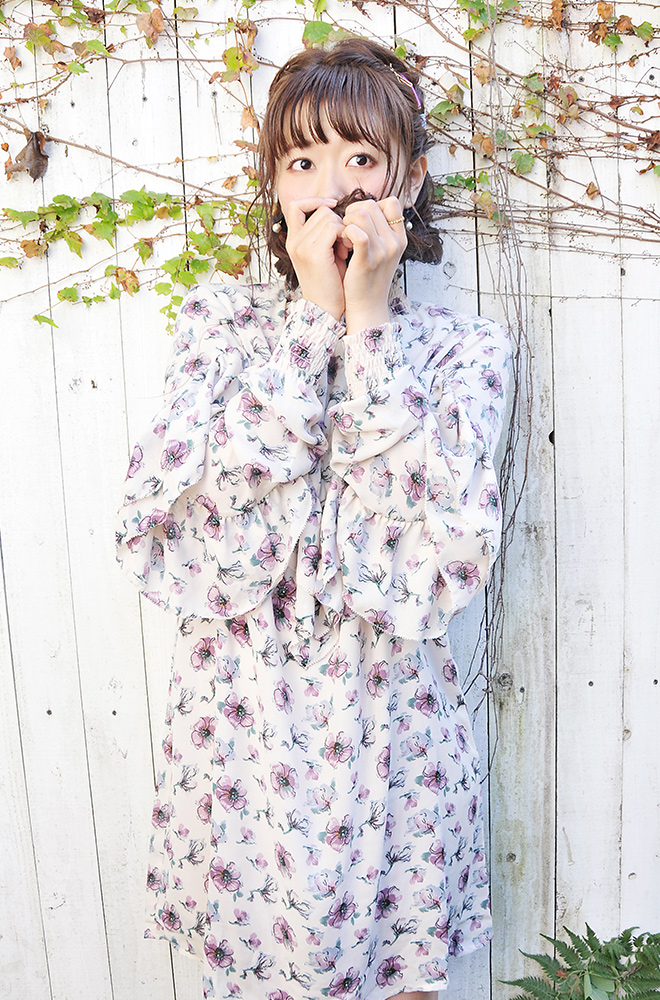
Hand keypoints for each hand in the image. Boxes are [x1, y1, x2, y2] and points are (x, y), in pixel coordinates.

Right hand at [283, 198, 345, 320]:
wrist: (325, 310)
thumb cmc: (330, 284)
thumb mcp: (324, 254)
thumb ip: (325, 234)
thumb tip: (338, 212)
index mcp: (293, 240)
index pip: (297, 205)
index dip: (315, 201)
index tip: (333, 208)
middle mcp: (294, 241)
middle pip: (320, 210)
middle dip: (338, 222)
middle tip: (344, 244)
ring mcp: (302, 246)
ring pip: (329, 216)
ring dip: (343, 230)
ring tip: (345, 250)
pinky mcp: (314, 253)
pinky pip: (334, 227)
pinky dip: (345, 235)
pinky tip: (346, 252)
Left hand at [341, 196, 407, 336]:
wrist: (368, 306)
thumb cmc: (369, 278)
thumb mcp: (383, 252)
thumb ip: (380, 231)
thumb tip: (365, 209)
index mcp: (400, 238)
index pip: (391, 202)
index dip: (372, 206)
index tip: (361, 221)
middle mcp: (395, 242)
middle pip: (372, 205)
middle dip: (353, 212)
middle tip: (347, 229)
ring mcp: (383, 251)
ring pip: (362, 213)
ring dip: (347, 221)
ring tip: (345, 237)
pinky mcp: (367, 260)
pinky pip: (357, 232)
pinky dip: (346, 232)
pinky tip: (344, 243)